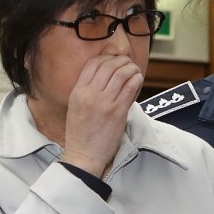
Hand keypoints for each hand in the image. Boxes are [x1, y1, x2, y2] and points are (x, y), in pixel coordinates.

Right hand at [61, 54, 143, 177]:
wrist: (84, 155)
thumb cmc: (81, 134)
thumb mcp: (75, 107)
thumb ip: (87, 91)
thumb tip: (106, 76)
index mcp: (77, 92)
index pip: (92, 64)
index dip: (106, 57)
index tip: (114, 59)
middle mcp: (89, 95)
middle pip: (108, 65)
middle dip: (121, 60)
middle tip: (128, 63)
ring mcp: (104, 103)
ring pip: (121, 74)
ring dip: (131, 68)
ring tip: (134, 70)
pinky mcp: (118, 112)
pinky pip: (130, 88)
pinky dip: (136, 79)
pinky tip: (138, 79)